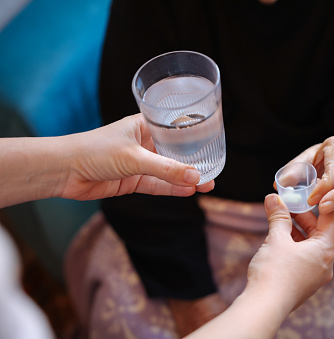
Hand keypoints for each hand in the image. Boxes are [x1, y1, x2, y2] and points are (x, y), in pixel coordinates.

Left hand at [59, 114, 213, 199]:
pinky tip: (188, 191)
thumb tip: (195, 177)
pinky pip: (156, 185)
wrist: (63, 170)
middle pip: (174, 153)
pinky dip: (171, 188)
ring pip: (168, 171)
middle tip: (213, 172)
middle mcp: (144, 143)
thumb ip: (165, 169)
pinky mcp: (132, 181)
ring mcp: (138, 163)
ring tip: (207, 184)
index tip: (212, 144)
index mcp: (144, 125)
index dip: (194, 137)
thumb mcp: (134, 158)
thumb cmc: (93, 150)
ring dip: (185, 179)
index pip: (175, 129)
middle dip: (193, 163)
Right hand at [246, 194, 333, 311]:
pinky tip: (278, 239)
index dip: (320, 202)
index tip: (310, 191)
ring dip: (295, 231)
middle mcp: (325, 264)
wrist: (264, 307)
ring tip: (279, 219)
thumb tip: (274, 198)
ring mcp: (315, 276)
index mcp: (325, 250)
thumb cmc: (274, 272)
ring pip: (309, 246)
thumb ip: (278, 216)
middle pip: (319, 232)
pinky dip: (293, 245)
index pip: (330, 219)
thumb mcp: (276, 238)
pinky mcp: (303, 283)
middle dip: (302, 217)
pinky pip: (303, 258)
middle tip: (287, 204)